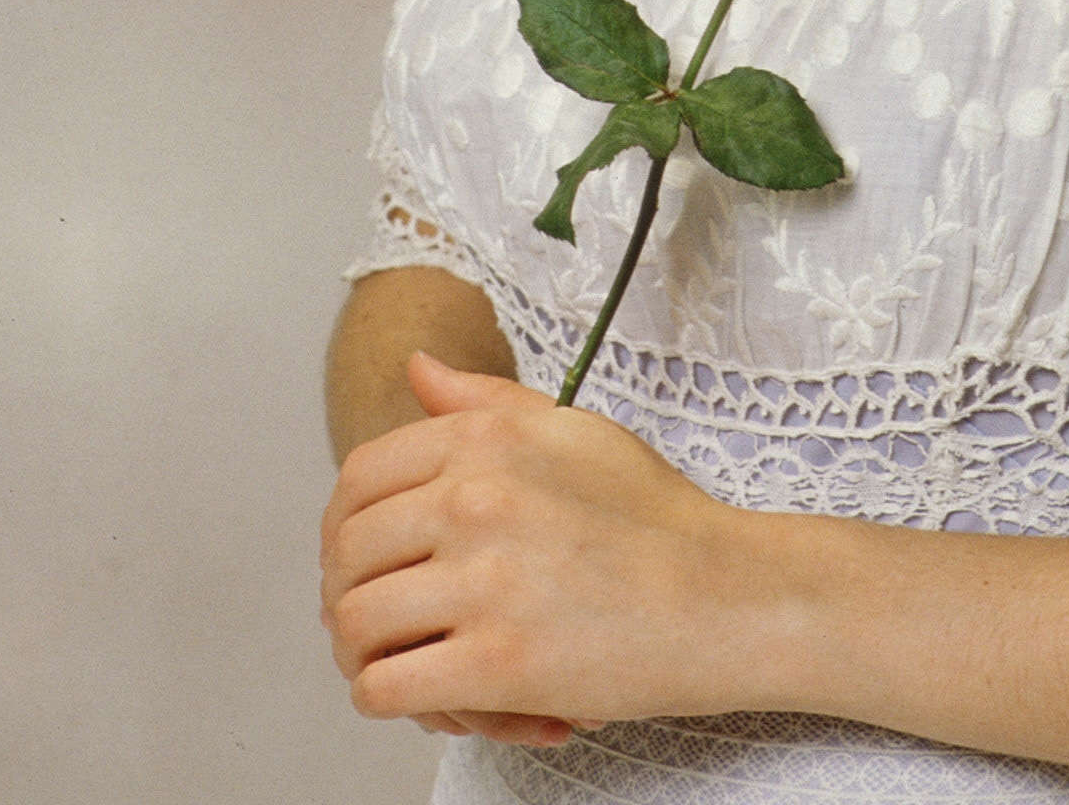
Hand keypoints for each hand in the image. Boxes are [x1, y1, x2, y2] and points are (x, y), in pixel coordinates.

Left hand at [320, 351, 771, 738]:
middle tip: (378, 620)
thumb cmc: (657, 520)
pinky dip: (390, 700)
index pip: (359, 479)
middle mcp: (476, 500)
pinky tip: (426, 695)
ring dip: (364, 655)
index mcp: (487, 439)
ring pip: (355, 626)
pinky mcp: (497, 665)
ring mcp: (484, 582)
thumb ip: (484, 401)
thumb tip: (417, 369)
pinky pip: (385, 688)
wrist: (724, 595)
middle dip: (346, 596)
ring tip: (400, 661)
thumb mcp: (573, 430)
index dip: (344, 527)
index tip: (362, 557)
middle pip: (346, 555)